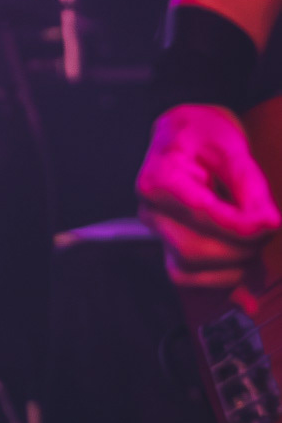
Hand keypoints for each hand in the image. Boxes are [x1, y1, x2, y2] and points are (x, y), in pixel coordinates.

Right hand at [137, 102, 281, 287]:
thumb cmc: (202, 135)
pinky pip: (193, 280)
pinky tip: (249, 287)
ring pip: (191, 270)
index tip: (270, 224)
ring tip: (256, 243)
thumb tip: (268, 223)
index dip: (237, 226)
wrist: (187, 136)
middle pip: (192, 249)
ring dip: (233, 267)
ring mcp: (160, 233)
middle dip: (239, 248)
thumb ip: (249, 185)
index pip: (198, 212)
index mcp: (157, 178)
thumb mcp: (230, 147)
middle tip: (267, 229)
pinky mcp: (173, 249)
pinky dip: (225, 284)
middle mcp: (152, 210)